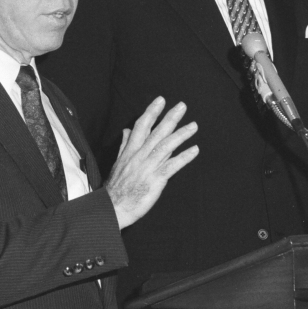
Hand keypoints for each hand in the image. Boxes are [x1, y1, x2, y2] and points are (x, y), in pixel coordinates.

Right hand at [105, 97, 197, 229]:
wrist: (113, 208)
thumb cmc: (116, 188)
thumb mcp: (118, 162)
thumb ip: (124, 145)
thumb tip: (127, 130)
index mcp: (130, 151)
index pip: (141, 126)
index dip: (151, 112)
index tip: (161, 100)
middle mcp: (139, 156)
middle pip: (156, 132)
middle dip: (170, 118)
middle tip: (182, 106)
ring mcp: (147, 168)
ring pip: (166, 146)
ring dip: (181, 135)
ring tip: (193, 126)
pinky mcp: (155, 180)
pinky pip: (171, 166)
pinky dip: (183, 157)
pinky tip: (194, 150)